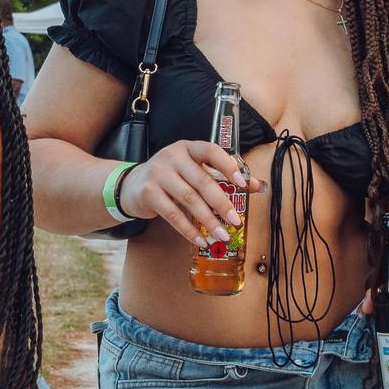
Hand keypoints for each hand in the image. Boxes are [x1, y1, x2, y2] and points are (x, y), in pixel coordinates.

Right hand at [119, 141, 264, 246]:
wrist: (132, 185)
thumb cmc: (172, 178)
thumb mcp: (195, 171)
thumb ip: (223, 177)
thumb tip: (257, 186)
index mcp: (188, 148)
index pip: (211, 151)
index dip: (228, 166)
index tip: (243, 184)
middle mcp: (172, 157)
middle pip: (202, 181)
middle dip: (222, 203)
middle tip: (236, 221)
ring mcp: (158, 173)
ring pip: (189, 199)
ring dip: (208, 220)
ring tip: (223, 235)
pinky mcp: (148, 192)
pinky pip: (172, 214)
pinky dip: (188, 230)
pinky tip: (201, 241)